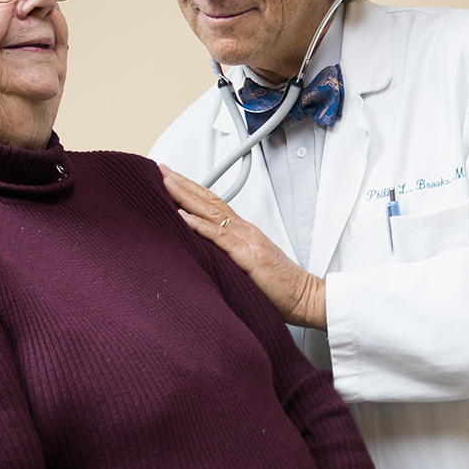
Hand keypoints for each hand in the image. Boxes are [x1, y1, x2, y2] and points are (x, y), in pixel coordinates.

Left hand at [160, 164, 327, 329]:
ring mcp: (247, 241)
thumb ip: (232, 256)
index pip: (214, 204)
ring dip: (186, 196)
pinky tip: (183, 216)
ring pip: (211, 212)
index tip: (173, 180)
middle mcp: (245, 231)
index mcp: (245, 233)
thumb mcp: (251, 266)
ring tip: (166, 183)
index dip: (193, 190)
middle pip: (210, 201)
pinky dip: (199, 225)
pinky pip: (220, 237)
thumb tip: (209, 257)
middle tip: (162, 171)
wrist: (306, 297)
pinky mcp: (248, 256)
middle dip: (184, 184)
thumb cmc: (282, 287)